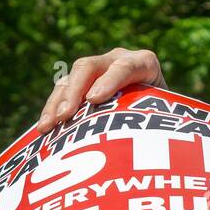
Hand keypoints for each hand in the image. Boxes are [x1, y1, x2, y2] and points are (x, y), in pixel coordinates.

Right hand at [37, 47, 164, 132]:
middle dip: (75, 91)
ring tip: (47, 127)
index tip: (94, 100)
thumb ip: (160, 122)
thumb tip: (163, 148)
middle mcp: (116, 61)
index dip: (109, 81)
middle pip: (89, 68)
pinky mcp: (80, 84)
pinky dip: (52, 111)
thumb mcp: (164, 117)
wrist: (155, 116)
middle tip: (65, 116)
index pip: (125, 67)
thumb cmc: (163, 119)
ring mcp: (95, 71)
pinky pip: (61, 93)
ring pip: (69, 79)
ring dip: (56, 103)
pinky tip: (44, 129)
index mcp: (143, 63)